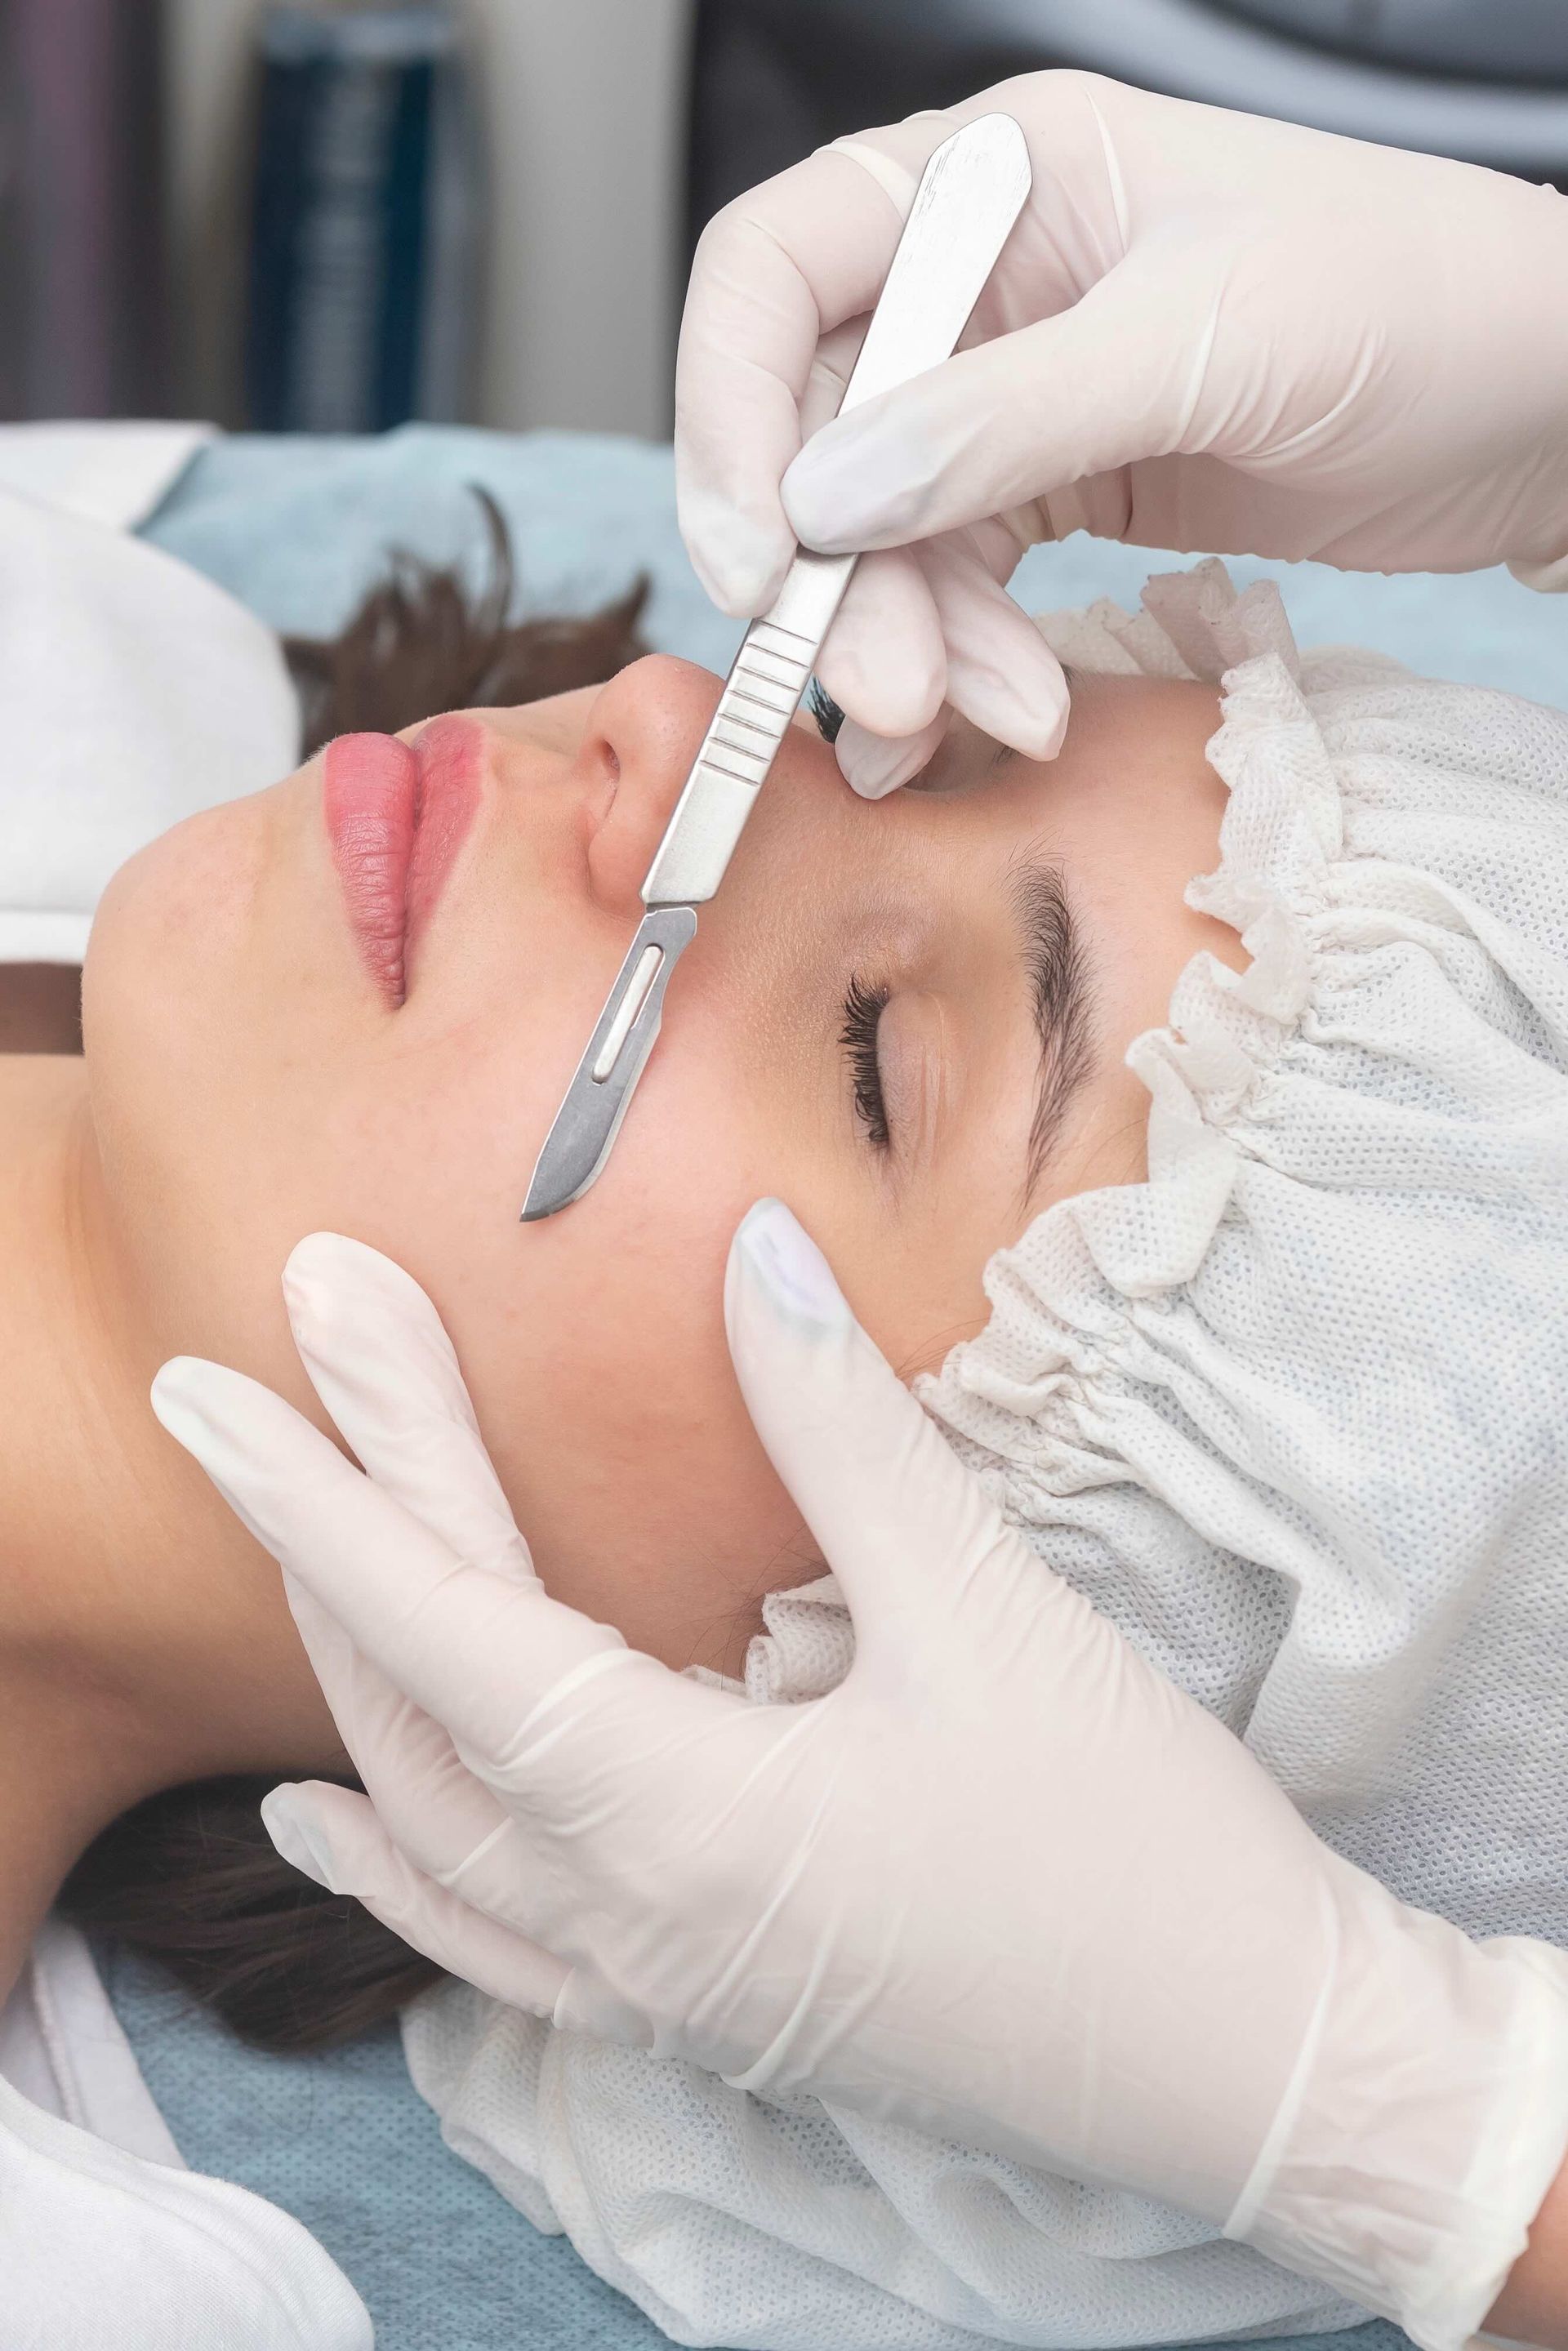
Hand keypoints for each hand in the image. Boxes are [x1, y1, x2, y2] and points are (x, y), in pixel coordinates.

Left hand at [152, 1203, 1567, 2350]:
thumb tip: (754, 1253)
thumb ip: (842, 1430)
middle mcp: (627, 1917)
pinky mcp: (701, 1999)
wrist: (1254, 2065)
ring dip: (357, 1666)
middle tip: (326, 1338)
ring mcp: (655, 1980)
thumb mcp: (986, 1613)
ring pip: (437, 1816)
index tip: (214, 1386)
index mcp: (677, 1817)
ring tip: (297, 1534)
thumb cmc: (1129, 1848)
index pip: (444, 1630)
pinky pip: (488, 1934)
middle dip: (357, 1508)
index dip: (323, 1492)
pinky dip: (397, 1857)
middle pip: (429, 1695)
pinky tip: (342, 1818)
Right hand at [676, 71, 1567, 793]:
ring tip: (987, 714)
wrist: (1533, 403)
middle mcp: (977, 280)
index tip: (760, 559)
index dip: (729, 415)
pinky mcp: (1055, 486)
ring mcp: (1010, 392)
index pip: (774, 273)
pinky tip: (1000, 711)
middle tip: (887, 691)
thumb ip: (1004, 422)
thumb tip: (823, 503)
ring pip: (880, 530)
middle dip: (838, 575)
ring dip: (912, 638)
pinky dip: (964, 655)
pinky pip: (957, 580)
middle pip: (815, 432)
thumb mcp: (1203, 344)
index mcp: (991, 177)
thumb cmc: (1411, 300)